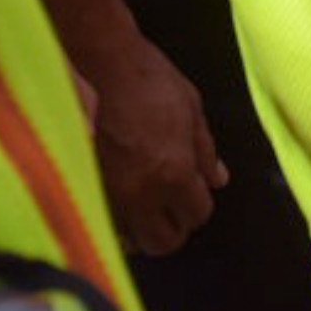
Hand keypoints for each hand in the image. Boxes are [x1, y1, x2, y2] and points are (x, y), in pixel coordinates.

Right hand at [75, 13, 225, 255]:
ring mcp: (113, 192)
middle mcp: (143, 192)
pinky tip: (126, 203)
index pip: (196, 215)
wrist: (106, 68)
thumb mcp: (193, 111)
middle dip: (174, 229)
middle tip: (174, 211)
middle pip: (163, 241)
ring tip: (149, 209)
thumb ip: (206, 152)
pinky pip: (109, 221)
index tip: (194, 192)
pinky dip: (120, 221)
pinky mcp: (91, 185)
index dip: (199, 206)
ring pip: (133, 239)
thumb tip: (218, 180)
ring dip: (145, 229)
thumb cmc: (153, 82)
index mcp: (175, 173)